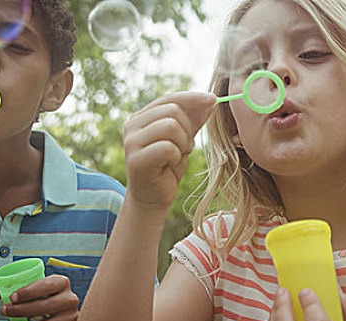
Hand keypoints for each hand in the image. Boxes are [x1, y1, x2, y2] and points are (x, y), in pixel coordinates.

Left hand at [0, 275, 78, 320]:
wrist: (61, 314)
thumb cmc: (41, 299)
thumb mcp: (28, 290)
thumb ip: (6, 289)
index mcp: (61, 283)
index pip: (47, 285)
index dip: (29, 291)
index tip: (12, 298)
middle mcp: (70, 299)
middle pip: (45, 307)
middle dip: (20, 311)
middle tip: (4, 312)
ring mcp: (72, 318)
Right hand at [123, 92, 215, 210]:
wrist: (153, 198)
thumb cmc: (167, 167)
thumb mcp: (183, 139)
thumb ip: (192, 120)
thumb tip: (211, 99)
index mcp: (141, 117)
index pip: (170, 98)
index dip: (193, 98)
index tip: (214, 99)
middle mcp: (132, 125)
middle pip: (172, 110)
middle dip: (187, 128)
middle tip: (184, 147)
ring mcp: (132, 141)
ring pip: (170, 126)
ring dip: (182, 143)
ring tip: (176, 156)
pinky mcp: (136, 159)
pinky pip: (168, 147)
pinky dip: (176, 156)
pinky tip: (169, 165)